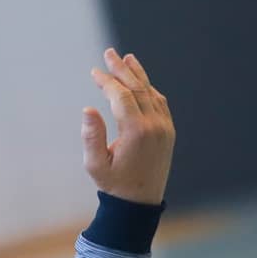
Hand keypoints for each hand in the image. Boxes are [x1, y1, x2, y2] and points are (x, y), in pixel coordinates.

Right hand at [81, 48, 174, 204]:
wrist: (140, 204)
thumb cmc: (113, 185)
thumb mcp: (95, 165)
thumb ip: (91, 136)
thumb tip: (88, 108)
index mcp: (136, 131)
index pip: (120, 96)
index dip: (106, 81)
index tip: (94, 72)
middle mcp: (154, 125)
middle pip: (137, 88)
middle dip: (121, 70)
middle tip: (109, 53)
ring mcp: (164, 128)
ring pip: (151, 93)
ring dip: (138, 75)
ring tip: (127, 59)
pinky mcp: (168, 132)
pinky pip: (160, 103)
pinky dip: (149, 89)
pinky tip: (140, 82)